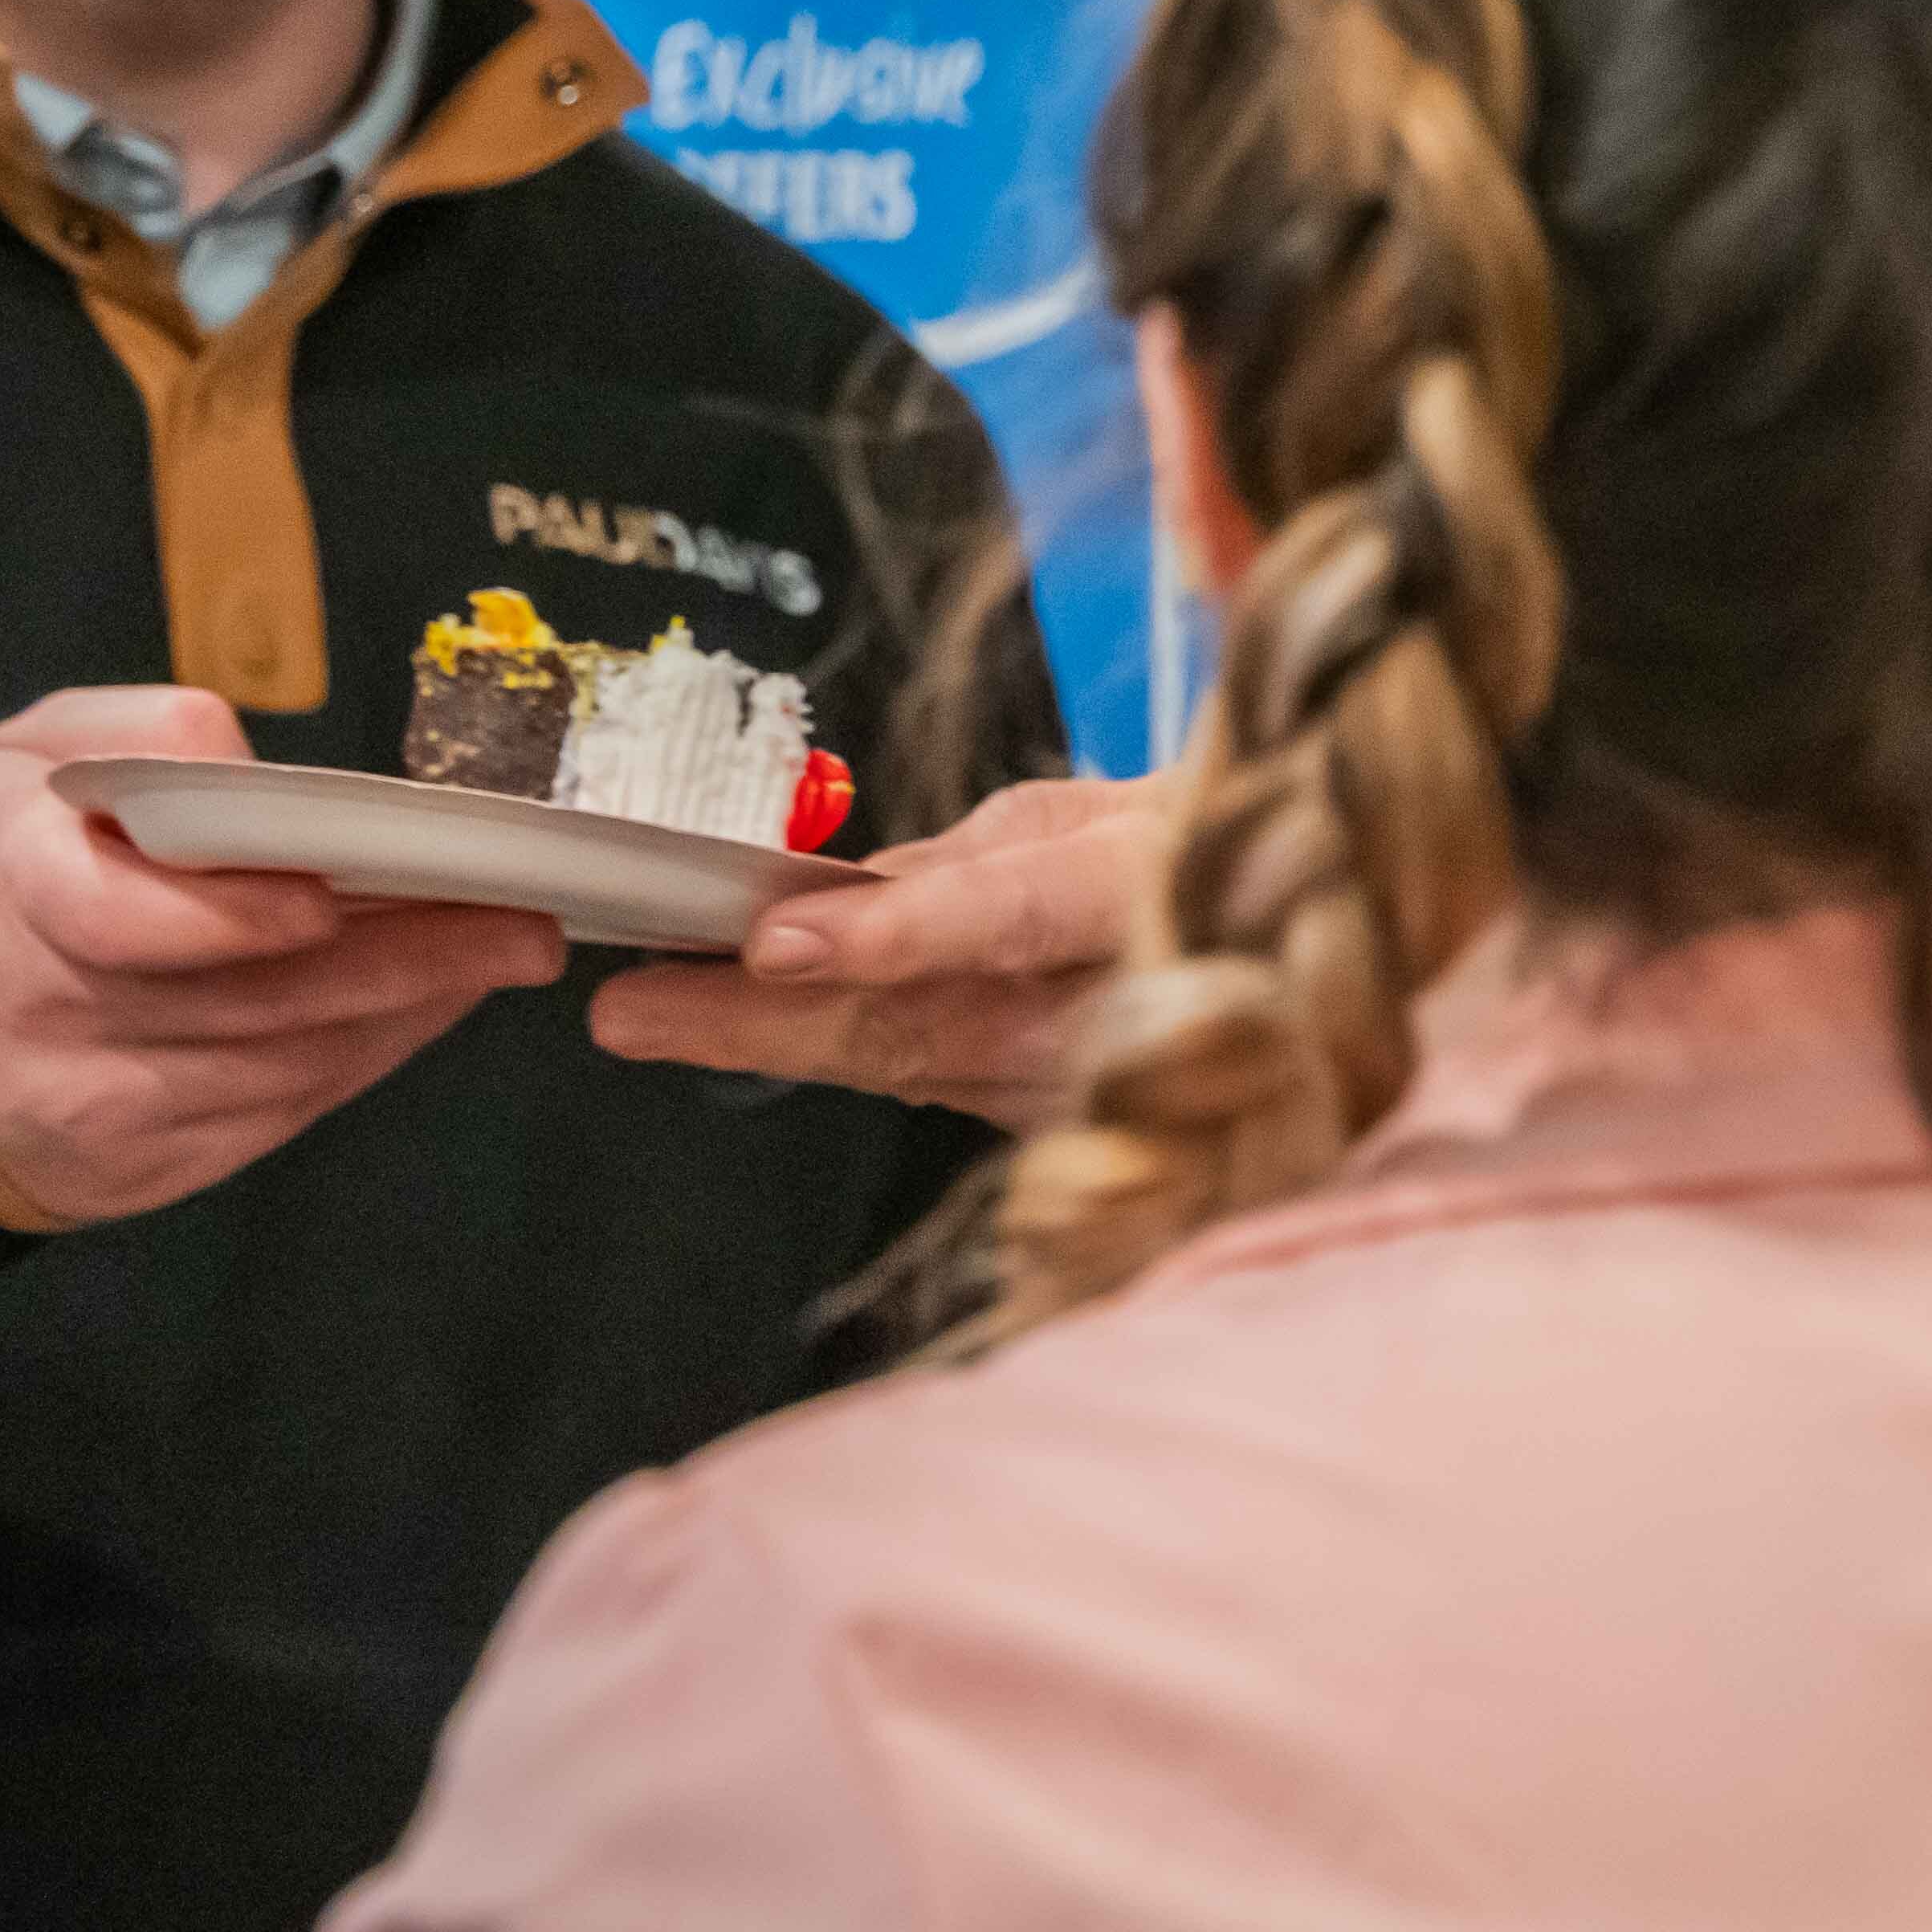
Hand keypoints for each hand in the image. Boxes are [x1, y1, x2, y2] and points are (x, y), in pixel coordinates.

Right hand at [0, 691, 559, 1225]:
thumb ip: (138, 736)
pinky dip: (364, 1056)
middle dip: (398, 961)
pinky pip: (276, 1113)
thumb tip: (253, 769)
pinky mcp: (138, 1166)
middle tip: (519, 922)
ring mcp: (93, 1106)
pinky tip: (429, 1004)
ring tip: (502, 949)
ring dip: (404, 1009)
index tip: (330, 893)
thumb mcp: (23, 758)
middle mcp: (46, 1014)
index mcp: (3, 888)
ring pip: (277, 1066)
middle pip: (239, 1002)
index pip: (112, 921)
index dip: (227, 917)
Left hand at [585, 771, 1156, 1116]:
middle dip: (767, 1018)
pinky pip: (921, 1075)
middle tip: (637, 1006)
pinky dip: (823, 1047)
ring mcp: (1072, 1085)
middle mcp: (1105, 1013)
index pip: (1012, 919)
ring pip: (904, 1063)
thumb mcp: (1113, 815)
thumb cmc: (1206, 855)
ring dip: (768, 1040)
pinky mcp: (1041, 1116)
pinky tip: (728, 1022)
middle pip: (920, 1022)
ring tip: (648, 1010)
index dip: (896, 934)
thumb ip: (986, 855)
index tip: (778, 940)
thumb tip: (852, 888)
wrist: (1294, 955)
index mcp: (1139, 898)